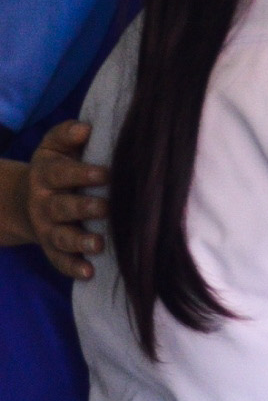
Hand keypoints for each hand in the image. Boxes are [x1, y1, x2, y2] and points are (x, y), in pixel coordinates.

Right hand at [30, 122, 109, 280]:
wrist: (28, 200)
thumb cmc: (57, 168)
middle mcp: (45, 203)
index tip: (106, 173)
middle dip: (84, 208)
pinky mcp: (52, 249)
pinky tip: (88, 272)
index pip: (61, 174)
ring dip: (79, 242)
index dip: (82, 174)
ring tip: (98, 244)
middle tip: (107, 207)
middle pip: (62, 207)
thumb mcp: (55, 148)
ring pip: (61, 237)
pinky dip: (72, 267)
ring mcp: (48, 228)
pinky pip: (59, 261)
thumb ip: (66, 135)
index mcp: (46, 175)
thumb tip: (85, 128)